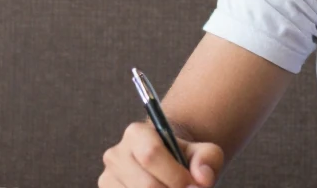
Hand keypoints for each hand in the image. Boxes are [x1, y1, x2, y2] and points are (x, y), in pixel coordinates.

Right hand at [100, 121, 223, 187]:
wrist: (166, 166)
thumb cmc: (184, 157)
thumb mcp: (202, 151)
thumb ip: (208, 159)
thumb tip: (202, 179)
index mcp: (136, 133)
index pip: (151, 154)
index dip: (175, 176)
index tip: (194, 186)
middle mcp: (116, 155)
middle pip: (145, 184)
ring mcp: (108, 179)